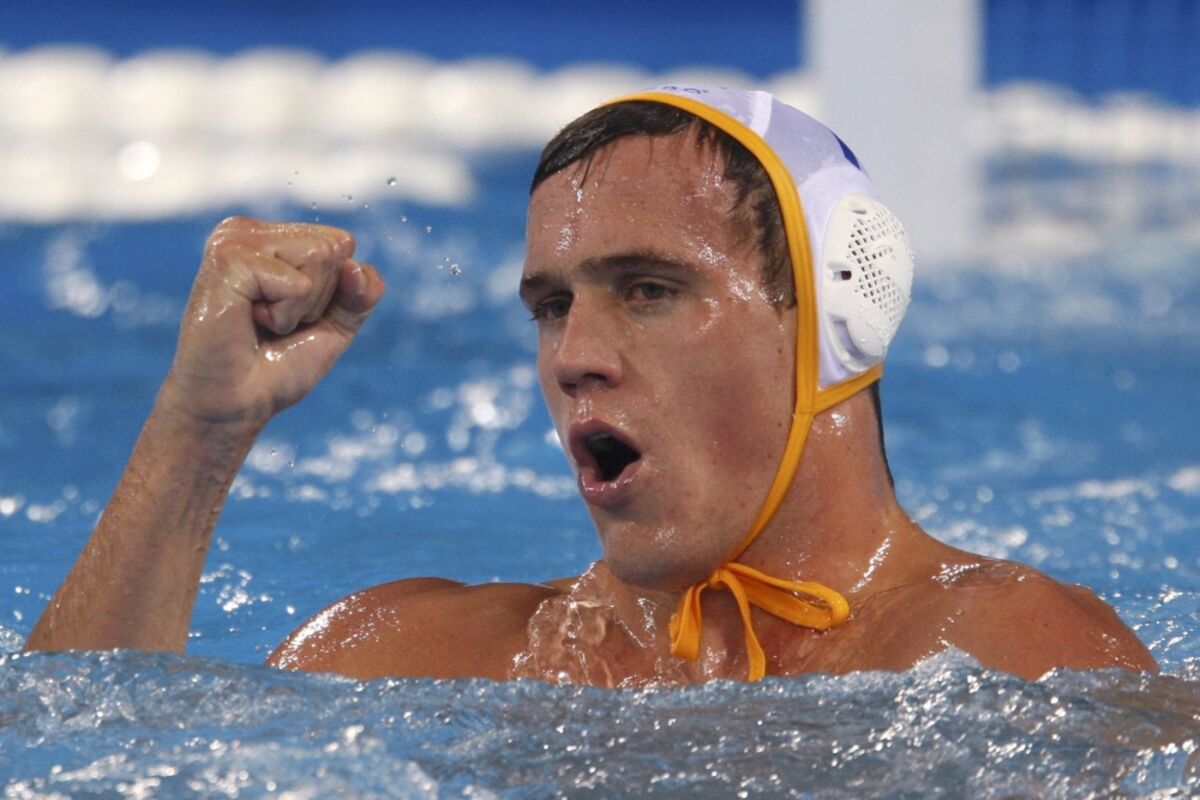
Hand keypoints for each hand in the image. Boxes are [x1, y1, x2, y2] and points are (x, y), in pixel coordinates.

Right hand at [162, 216, 384, 427]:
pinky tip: (249, 321)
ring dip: (300, 308)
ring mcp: (234, 239)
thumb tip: (356, 266)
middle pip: (335, 247)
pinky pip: (297, 284)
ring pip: (320, 257)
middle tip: (275, 321)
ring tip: (261, 321)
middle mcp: (250, 230)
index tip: (292, 313)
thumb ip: (361, 293)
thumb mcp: (336, 324)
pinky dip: (284, 316)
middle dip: (318, 298)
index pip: (342, 244)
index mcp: (272, 237)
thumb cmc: (277, 364)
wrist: (236, 403)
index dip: (334, 291)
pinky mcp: (227, 259)